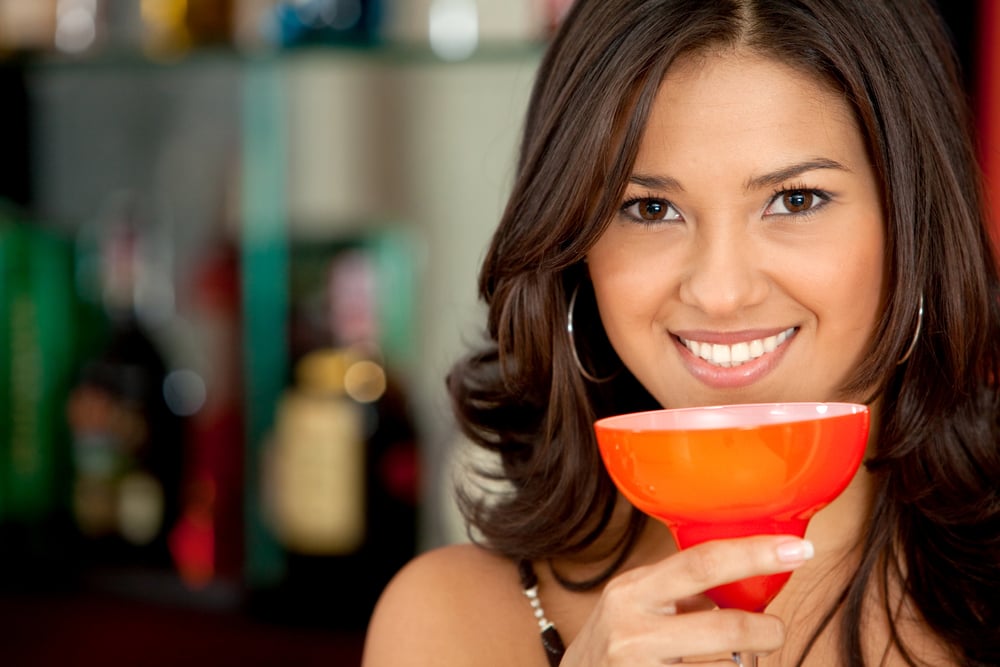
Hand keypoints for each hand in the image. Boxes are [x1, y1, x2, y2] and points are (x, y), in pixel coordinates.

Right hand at [560, 535, 813, 664]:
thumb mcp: (636, 605)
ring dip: (744, 666)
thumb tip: (751, 579)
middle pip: (726, 624)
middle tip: (775, 631)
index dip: (756, 554)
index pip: (702, 562)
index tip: (799, 550)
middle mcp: (632, 629)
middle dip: (767, 630)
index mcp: (632, 590)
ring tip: (730, 662)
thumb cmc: (614, 643)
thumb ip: (682, 591)